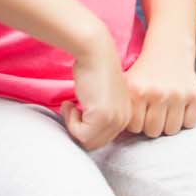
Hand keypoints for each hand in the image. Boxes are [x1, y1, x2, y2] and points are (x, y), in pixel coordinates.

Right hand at [61, 36, 131, 150]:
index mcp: (127, 115)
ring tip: (70, 106)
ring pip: (88, 141)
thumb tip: (86, 131)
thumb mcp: (103, 96)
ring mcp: (115, 119)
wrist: (94, 52)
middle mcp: (124, 119)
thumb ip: (102, 114)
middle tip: (71, 109)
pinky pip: (80, 134)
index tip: (78, 111)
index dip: (86, 127)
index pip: (104, 138)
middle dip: (79, 129)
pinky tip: (69, 103)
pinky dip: (70, 121)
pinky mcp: (102, 117)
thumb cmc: (93, 69)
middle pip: (97, 143)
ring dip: (73, 125)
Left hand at [123, 46, 195, 137]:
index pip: (135, 128)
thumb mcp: (126, 83)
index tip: (139, 113)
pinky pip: (189, 123)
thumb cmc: (146, 72)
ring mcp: (178, 94)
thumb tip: (115, 130)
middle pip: (154, 131)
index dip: (137, 123)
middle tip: (153, 112)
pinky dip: (185, 119)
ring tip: (166, 110)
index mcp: (137, 91)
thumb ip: (121, 106)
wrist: (169, 49)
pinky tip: (179, 106)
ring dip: (168, 124)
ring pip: (172, 130)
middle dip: (152, 125)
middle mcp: (157, 93)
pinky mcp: (195, 95)